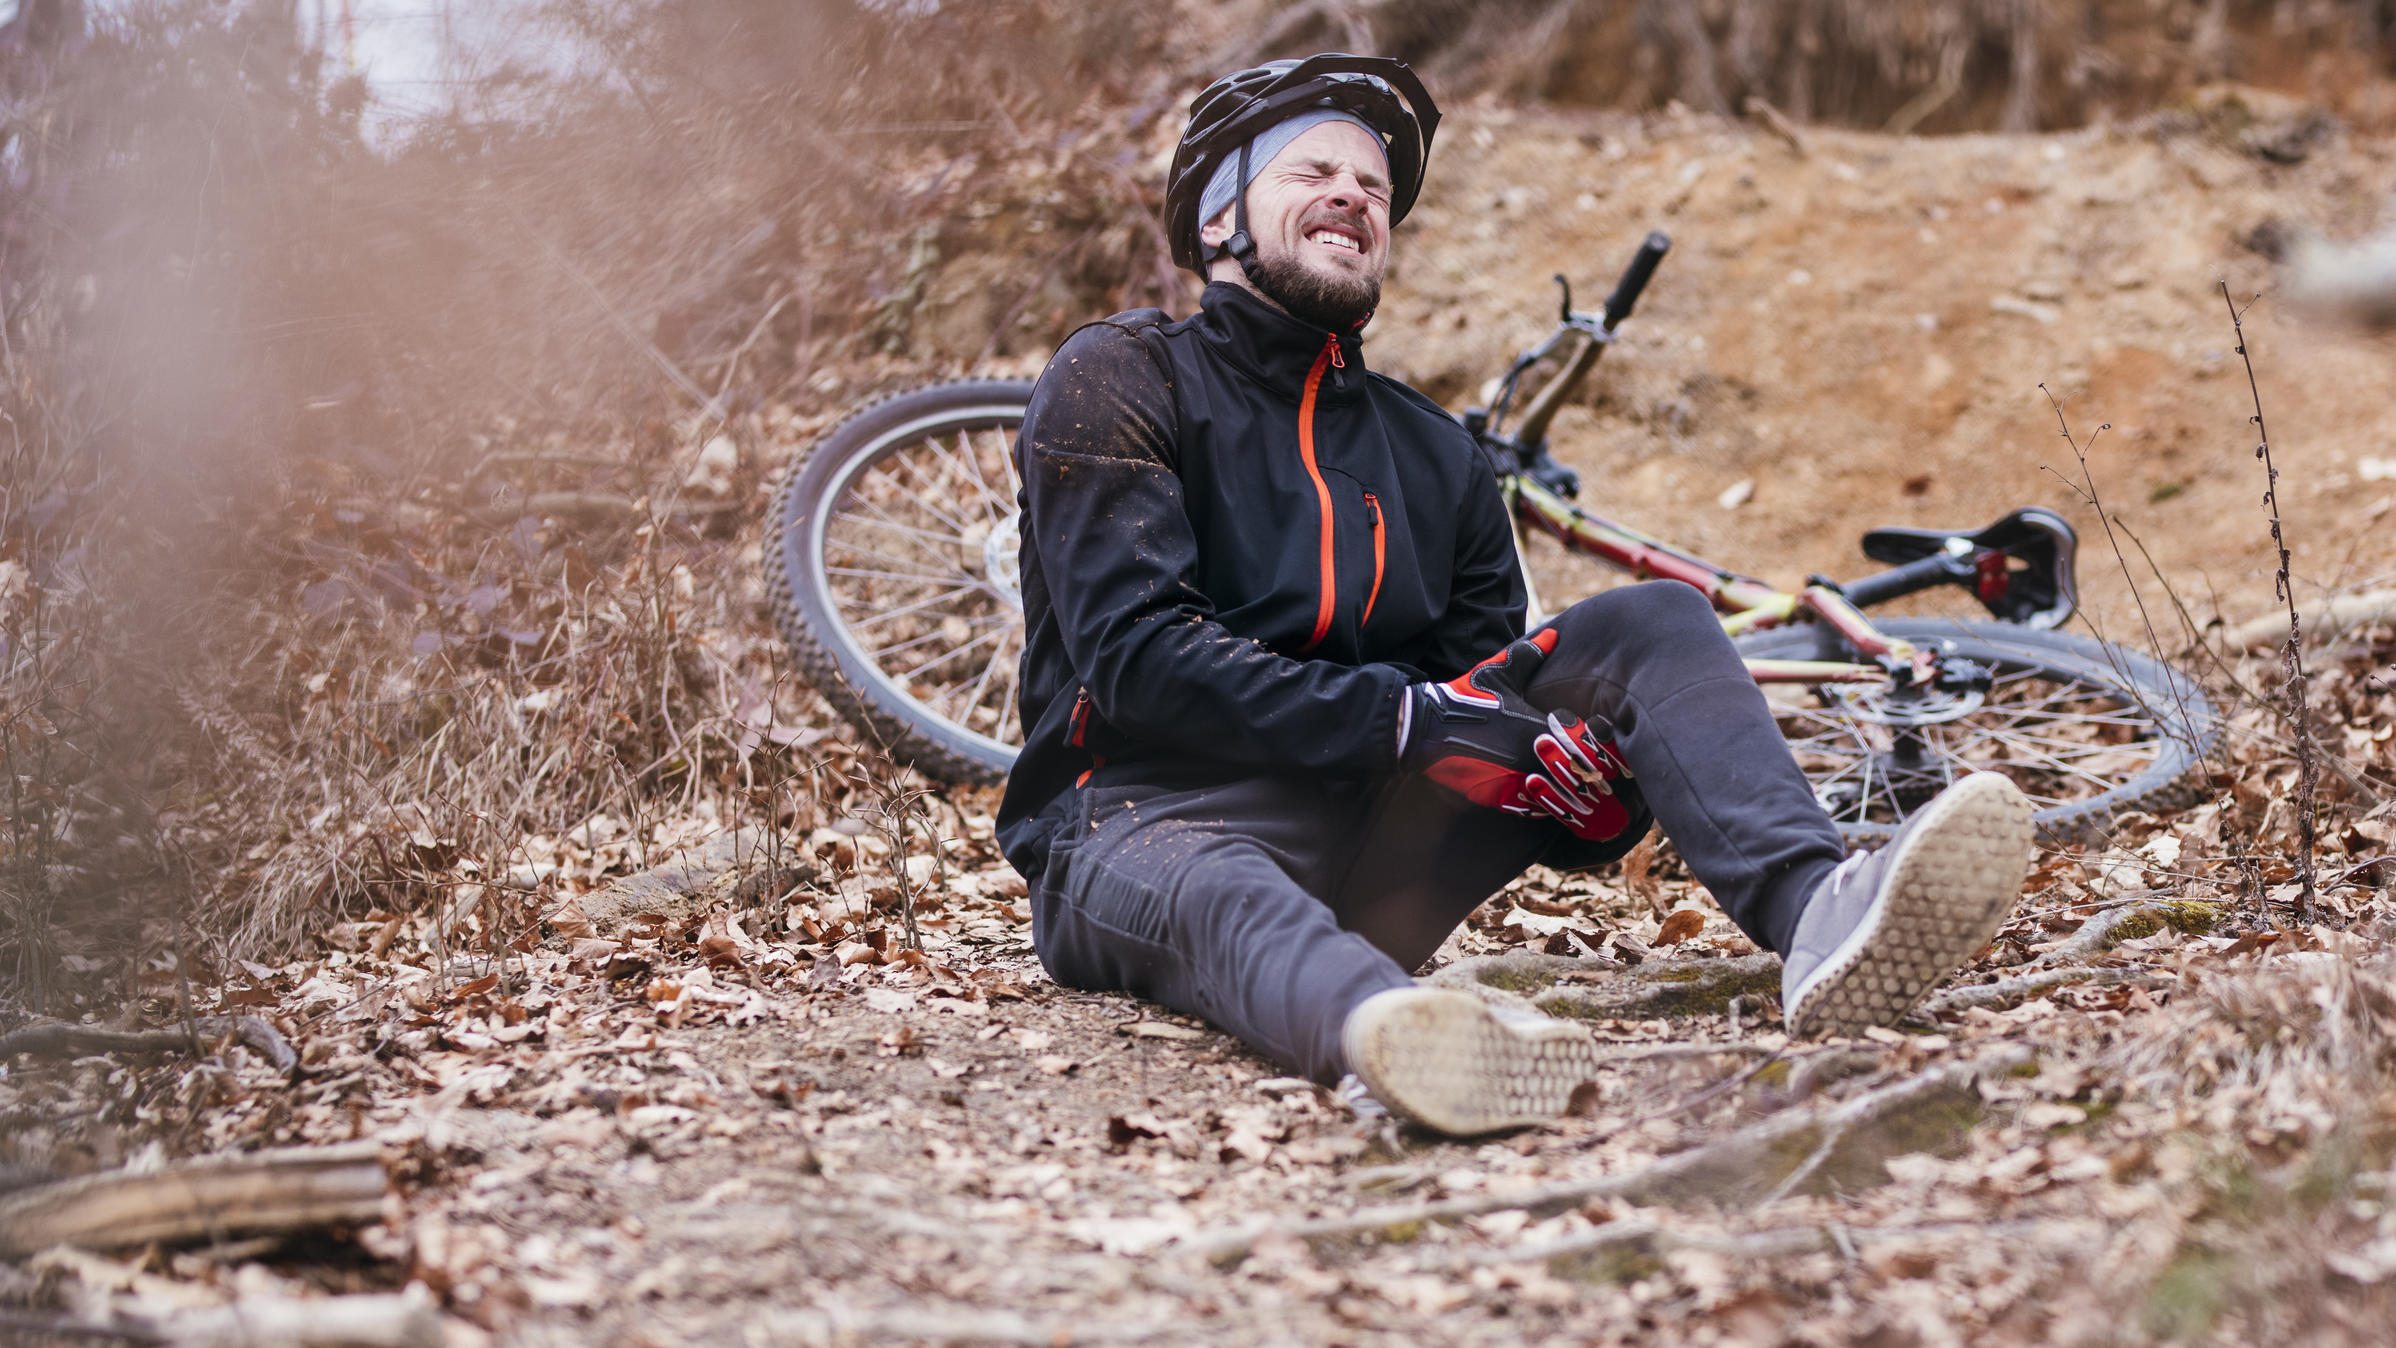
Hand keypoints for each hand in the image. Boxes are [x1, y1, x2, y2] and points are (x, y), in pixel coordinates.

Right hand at [1398, 631, 1635, 840]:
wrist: (1426, 729)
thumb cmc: (1465, 698)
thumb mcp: (1499, 673)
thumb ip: (1530, 655)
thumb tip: (1554, 633)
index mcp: (1539, 730)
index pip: (1586, 747)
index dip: (1596, 747)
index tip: (1599, 746)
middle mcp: (1532, 759)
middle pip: (1577, 777)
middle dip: (1586, 774)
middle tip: (1595, 773)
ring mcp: (1516, 782)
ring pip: (1558, 798)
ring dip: (1567, 793)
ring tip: (1575, 789)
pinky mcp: (1499, 798)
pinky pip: (1533, 809)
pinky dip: (1543, 804)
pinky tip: (1547, 797)